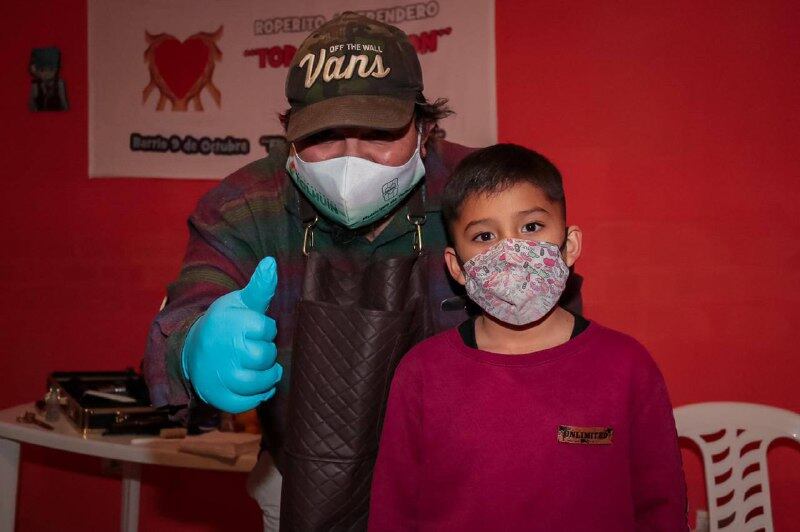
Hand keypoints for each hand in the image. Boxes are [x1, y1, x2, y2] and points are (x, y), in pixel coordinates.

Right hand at [181, 257, 282, 412]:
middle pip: (266, 356)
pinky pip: (249, 403)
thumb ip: (260, 287)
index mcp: (232, 325)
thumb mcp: (239, 302)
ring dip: (267, 375)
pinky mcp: (220, 397)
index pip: (268, 329)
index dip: (265, 329)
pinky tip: (255, 384)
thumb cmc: (224, 323)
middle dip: (265, 352)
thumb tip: (271, 262)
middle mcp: (226, 351)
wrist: (191, 350)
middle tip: (252, 346)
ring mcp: (222, 376)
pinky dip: (258, 395)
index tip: (254, 328)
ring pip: (261, 381)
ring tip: (258, 365)